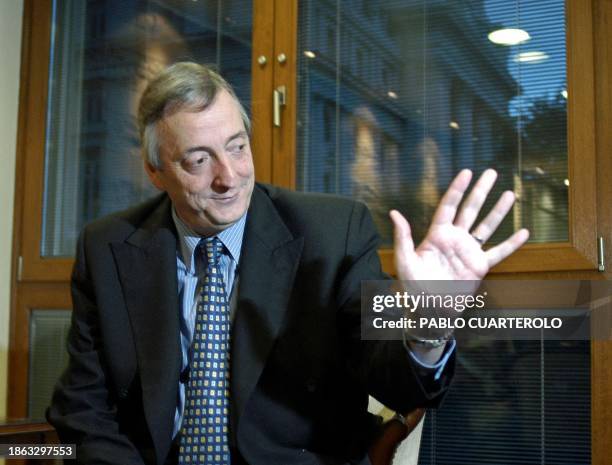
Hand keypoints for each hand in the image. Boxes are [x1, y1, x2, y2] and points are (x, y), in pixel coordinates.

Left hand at [390, 169, 528, 281]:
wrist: (430, 310)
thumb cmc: (413, 287)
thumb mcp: (405, 261)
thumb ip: (403, 237)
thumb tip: (394, 212)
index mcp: (437, 235)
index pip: (449, 206)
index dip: (457, 189)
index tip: (467, 172)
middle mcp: (455, 240)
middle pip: (470, 210)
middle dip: (480, 191)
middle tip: (491, 173)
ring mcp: (468, 252)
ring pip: (486, 226)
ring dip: (498, 211)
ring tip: (510, 194)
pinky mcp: (479, 267)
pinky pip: (498, 253)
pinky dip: (512, 244)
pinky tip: (523, 232)